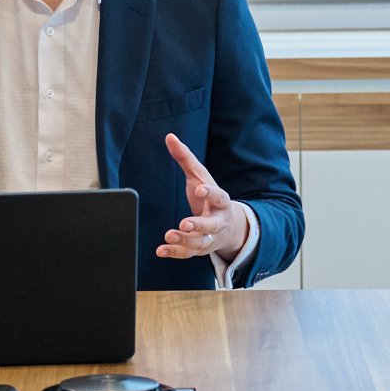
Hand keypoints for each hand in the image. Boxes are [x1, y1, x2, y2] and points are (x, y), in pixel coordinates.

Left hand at [158, 133, 246, 263]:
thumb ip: (185, 158)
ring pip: (200, 243)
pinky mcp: (200, 249)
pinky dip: (174, 253)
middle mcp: (218, 221)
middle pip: (211, 225)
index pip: (219, 196)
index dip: (210, 193)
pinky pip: (188, 254)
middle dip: (198, 225)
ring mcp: (210, 237)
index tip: (200, 189)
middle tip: (184, 223)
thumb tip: (169, 136)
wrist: (228, 227)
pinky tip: (161, 250)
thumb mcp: (200, 177)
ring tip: (169, 235)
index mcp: (221, 201)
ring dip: (185, 241)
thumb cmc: (209, 197)